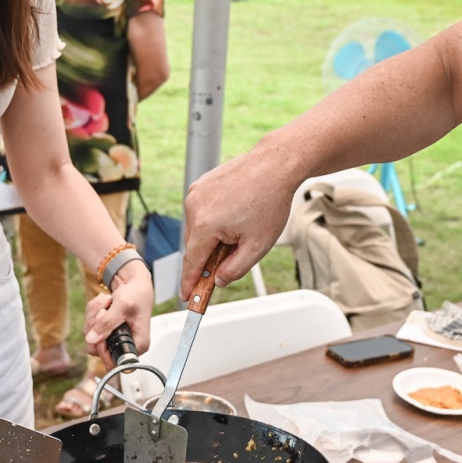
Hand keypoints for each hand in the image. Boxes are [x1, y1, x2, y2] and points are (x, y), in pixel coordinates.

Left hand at [83, 261, 152, 364]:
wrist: (134, 284)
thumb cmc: (136, 295)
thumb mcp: (122, 307)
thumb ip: (107, 323)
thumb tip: (91, 340)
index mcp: (136, 344)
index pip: (114, 363)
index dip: (103, 351)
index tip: (100, 333)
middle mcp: (124, 345)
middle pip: (96, 349)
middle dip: (95, 326)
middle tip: (104, 310)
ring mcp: (112, 338)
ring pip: (90, 336)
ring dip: (94, 314)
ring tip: (107, 301)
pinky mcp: (104, 331)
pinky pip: (89, 326)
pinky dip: (93, 311)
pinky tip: (104, 302)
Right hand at [180, 149, 296, 297]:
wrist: (275, 165)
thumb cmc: (270, 201)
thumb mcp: (257, 246)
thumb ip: (235, 269)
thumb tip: (218, 280)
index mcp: (205, 225)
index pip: (191, 263)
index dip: (189, 282)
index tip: (186, 296)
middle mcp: (194, 207)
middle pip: (195, 246)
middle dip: (209, 257)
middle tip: (231, 258)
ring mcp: (196, 193)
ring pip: (198, 228)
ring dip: (212, 236)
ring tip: (241, 227)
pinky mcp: (201, 184)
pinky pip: (201, 211)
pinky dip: (213, 219)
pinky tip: (235, 214)